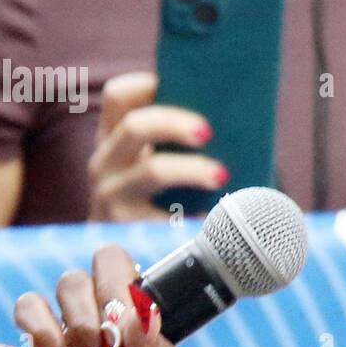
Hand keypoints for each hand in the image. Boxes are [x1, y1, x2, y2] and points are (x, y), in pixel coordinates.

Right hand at [87, 71, 229, 221]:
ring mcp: (112, 196)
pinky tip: (213, 217)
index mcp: (114, 139)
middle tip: (208, 131)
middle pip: (135, 126)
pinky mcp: (128, 230)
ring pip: (152, 170)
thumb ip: (178, 141)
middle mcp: (105, 163)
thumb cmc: (161, 202)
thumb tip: (240, 114)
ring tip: (222, 175)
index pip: (119, 96)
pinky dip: (192, 214)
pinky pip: (164, 218)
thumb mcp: (155, 164)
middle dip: (175, 122)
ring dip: (191, 169)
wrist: (138, 263)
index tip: (183, 83)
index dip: (147, 83)